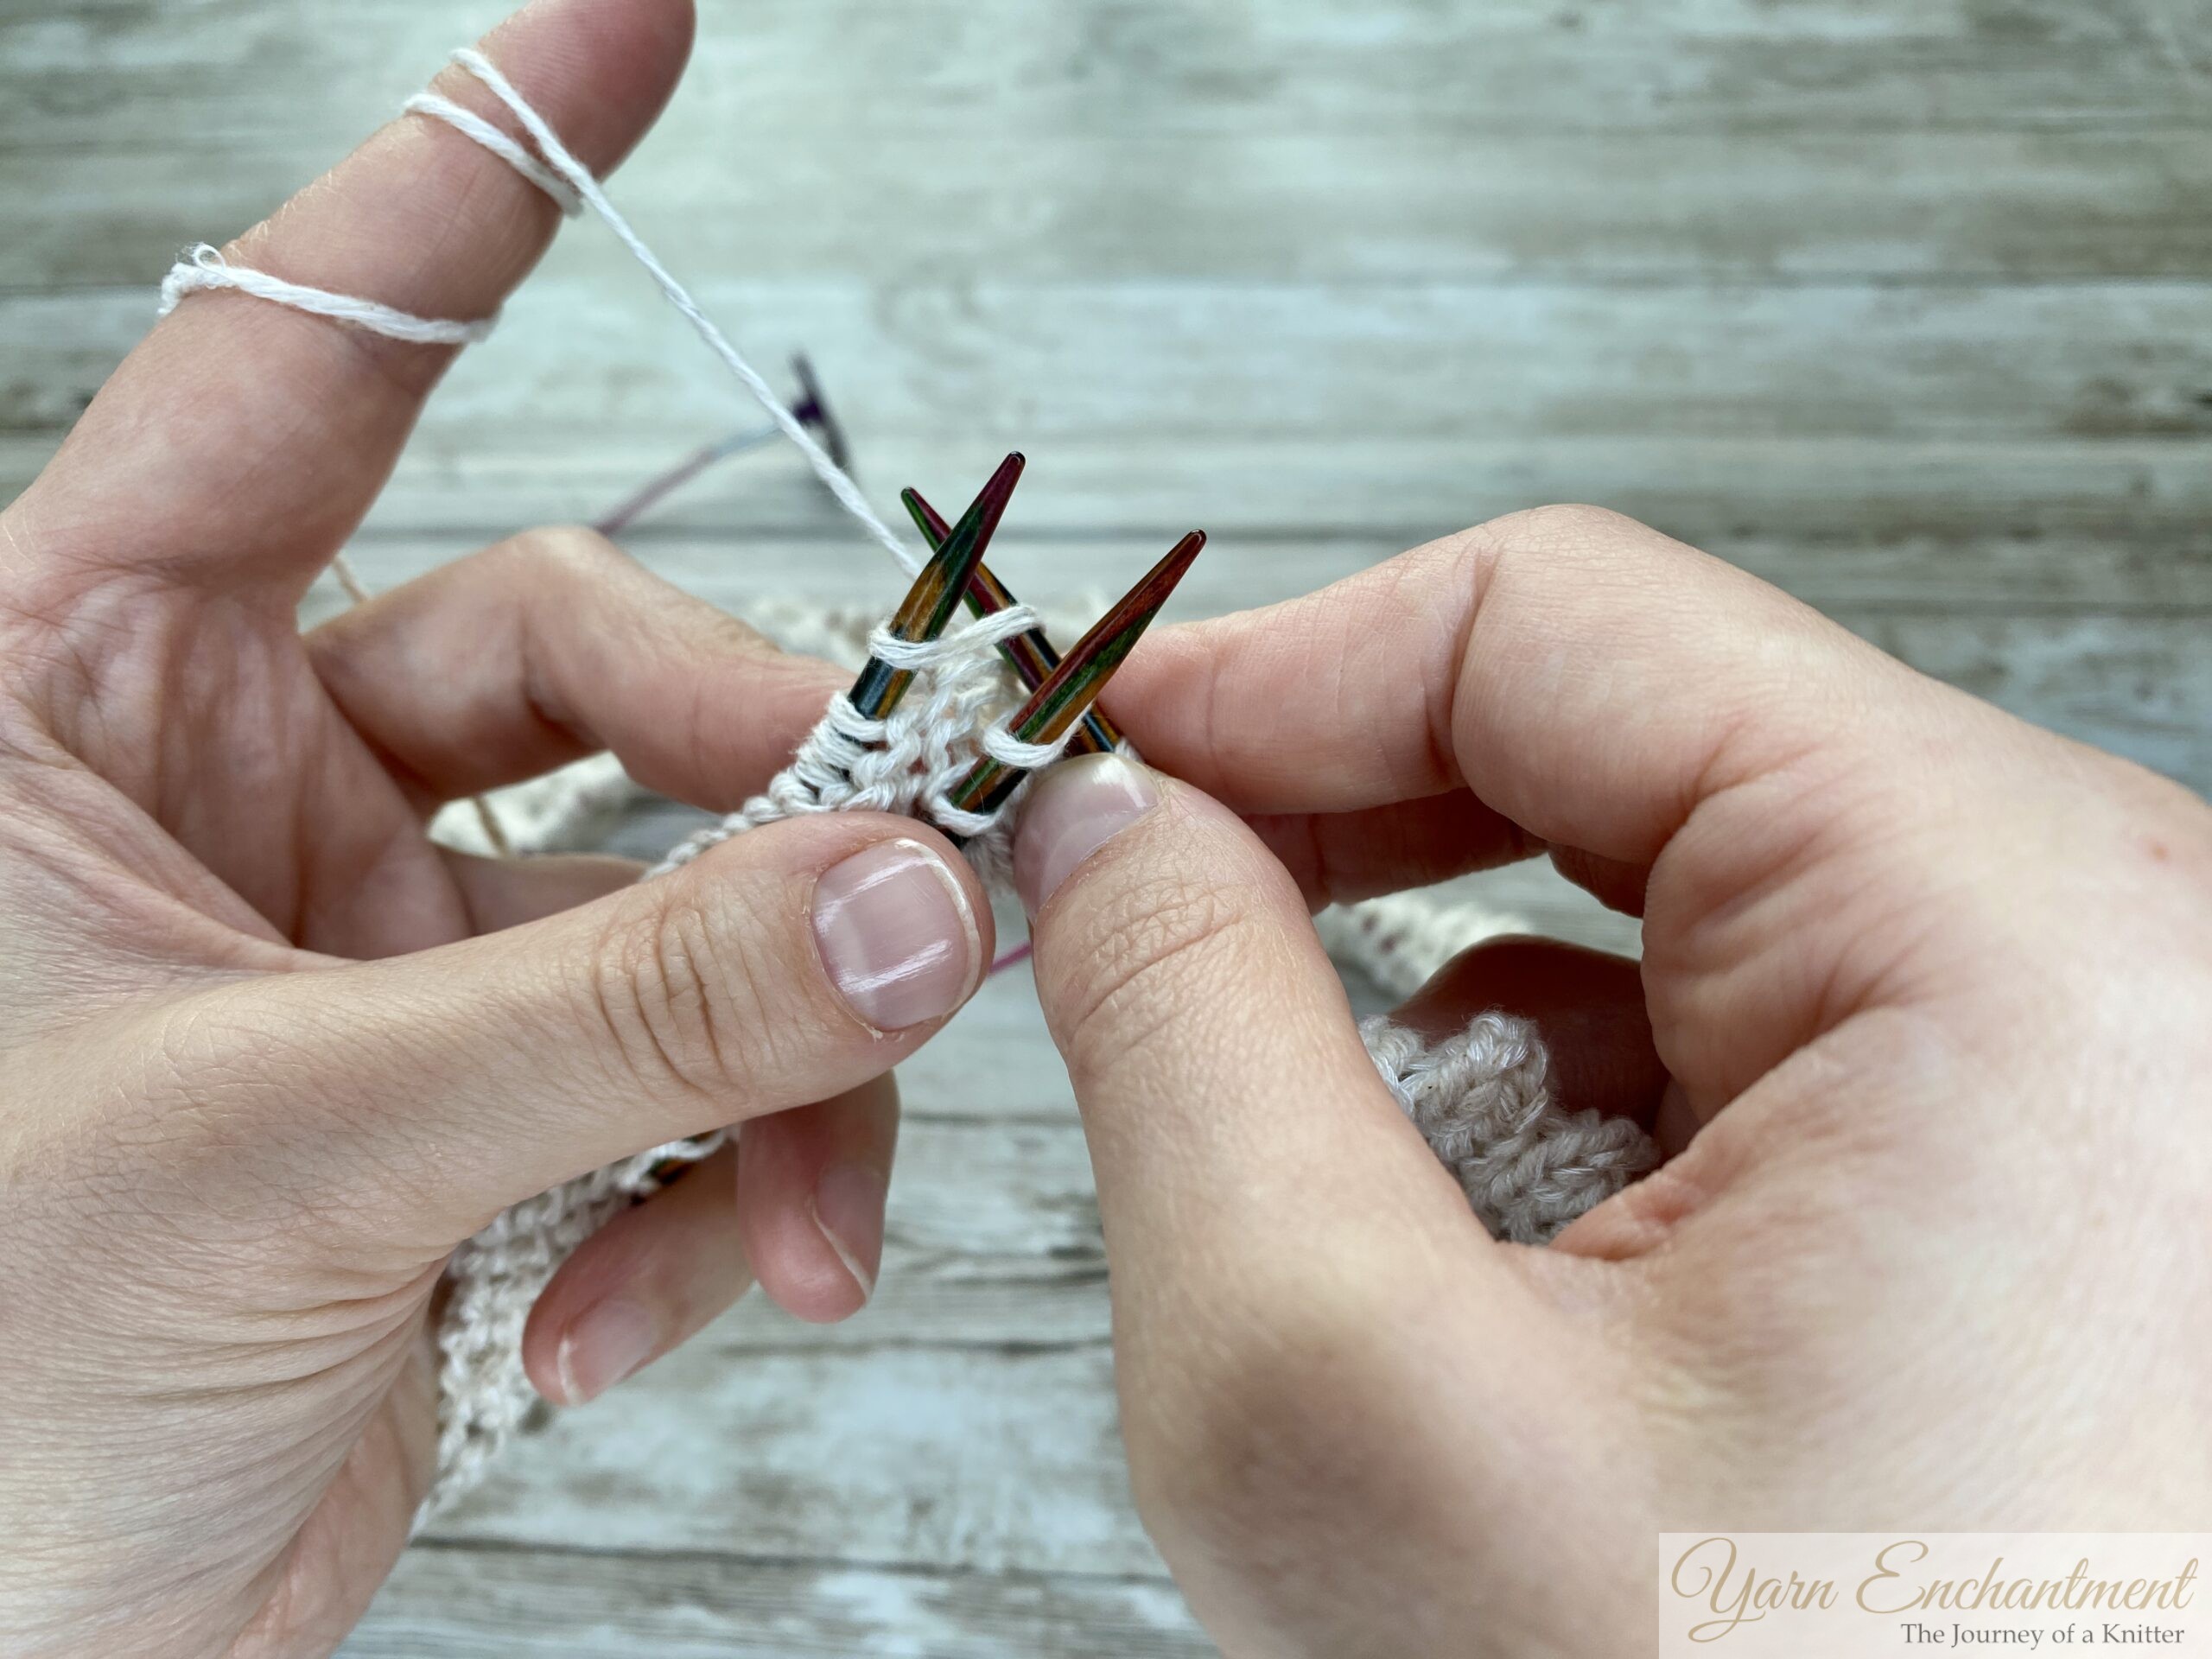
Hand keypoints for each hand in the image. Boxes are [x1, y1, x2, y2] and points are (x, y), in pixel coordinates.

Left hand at [0, 2, 991, 1652]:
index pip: (301, 351)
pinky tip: (646, 1301)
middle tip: (913, 886)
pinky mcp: (471, 1103)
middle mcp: (237, 782)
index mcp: (73, 687)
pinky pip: (679, 1078)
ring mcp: (371, 947)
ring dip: (775, 1053)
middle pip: (597, 674)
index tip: (632, 18)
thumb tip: (914, 899)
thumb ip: (623, 1011)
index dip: (476, 176)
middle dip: (769, 798)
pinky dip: (713, 1187)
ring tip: (796, 1202)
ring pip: (682, 904)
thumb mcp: (275, 1151)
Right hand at [1010, 506, 2211, 1655]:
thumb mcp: (1332, 1395)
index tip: (1103, 765)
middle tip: (1168, 956)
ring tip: (1412, 1248)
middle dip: (1359, 865)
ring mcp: (2102, 1073)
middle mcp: (2116, 968)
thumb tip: (1115, 830)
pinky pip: (1766, 1042)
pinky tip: (1547, 1298)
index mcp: (2012, 937)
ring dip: (1483, 1037)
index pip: (1553, 620)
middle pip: (1623, 751)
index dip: (1275, 675)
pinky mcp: (2057, 1175)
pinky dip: (1598, 1126)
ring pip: (1677, 910)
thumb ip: (1180, 1037)